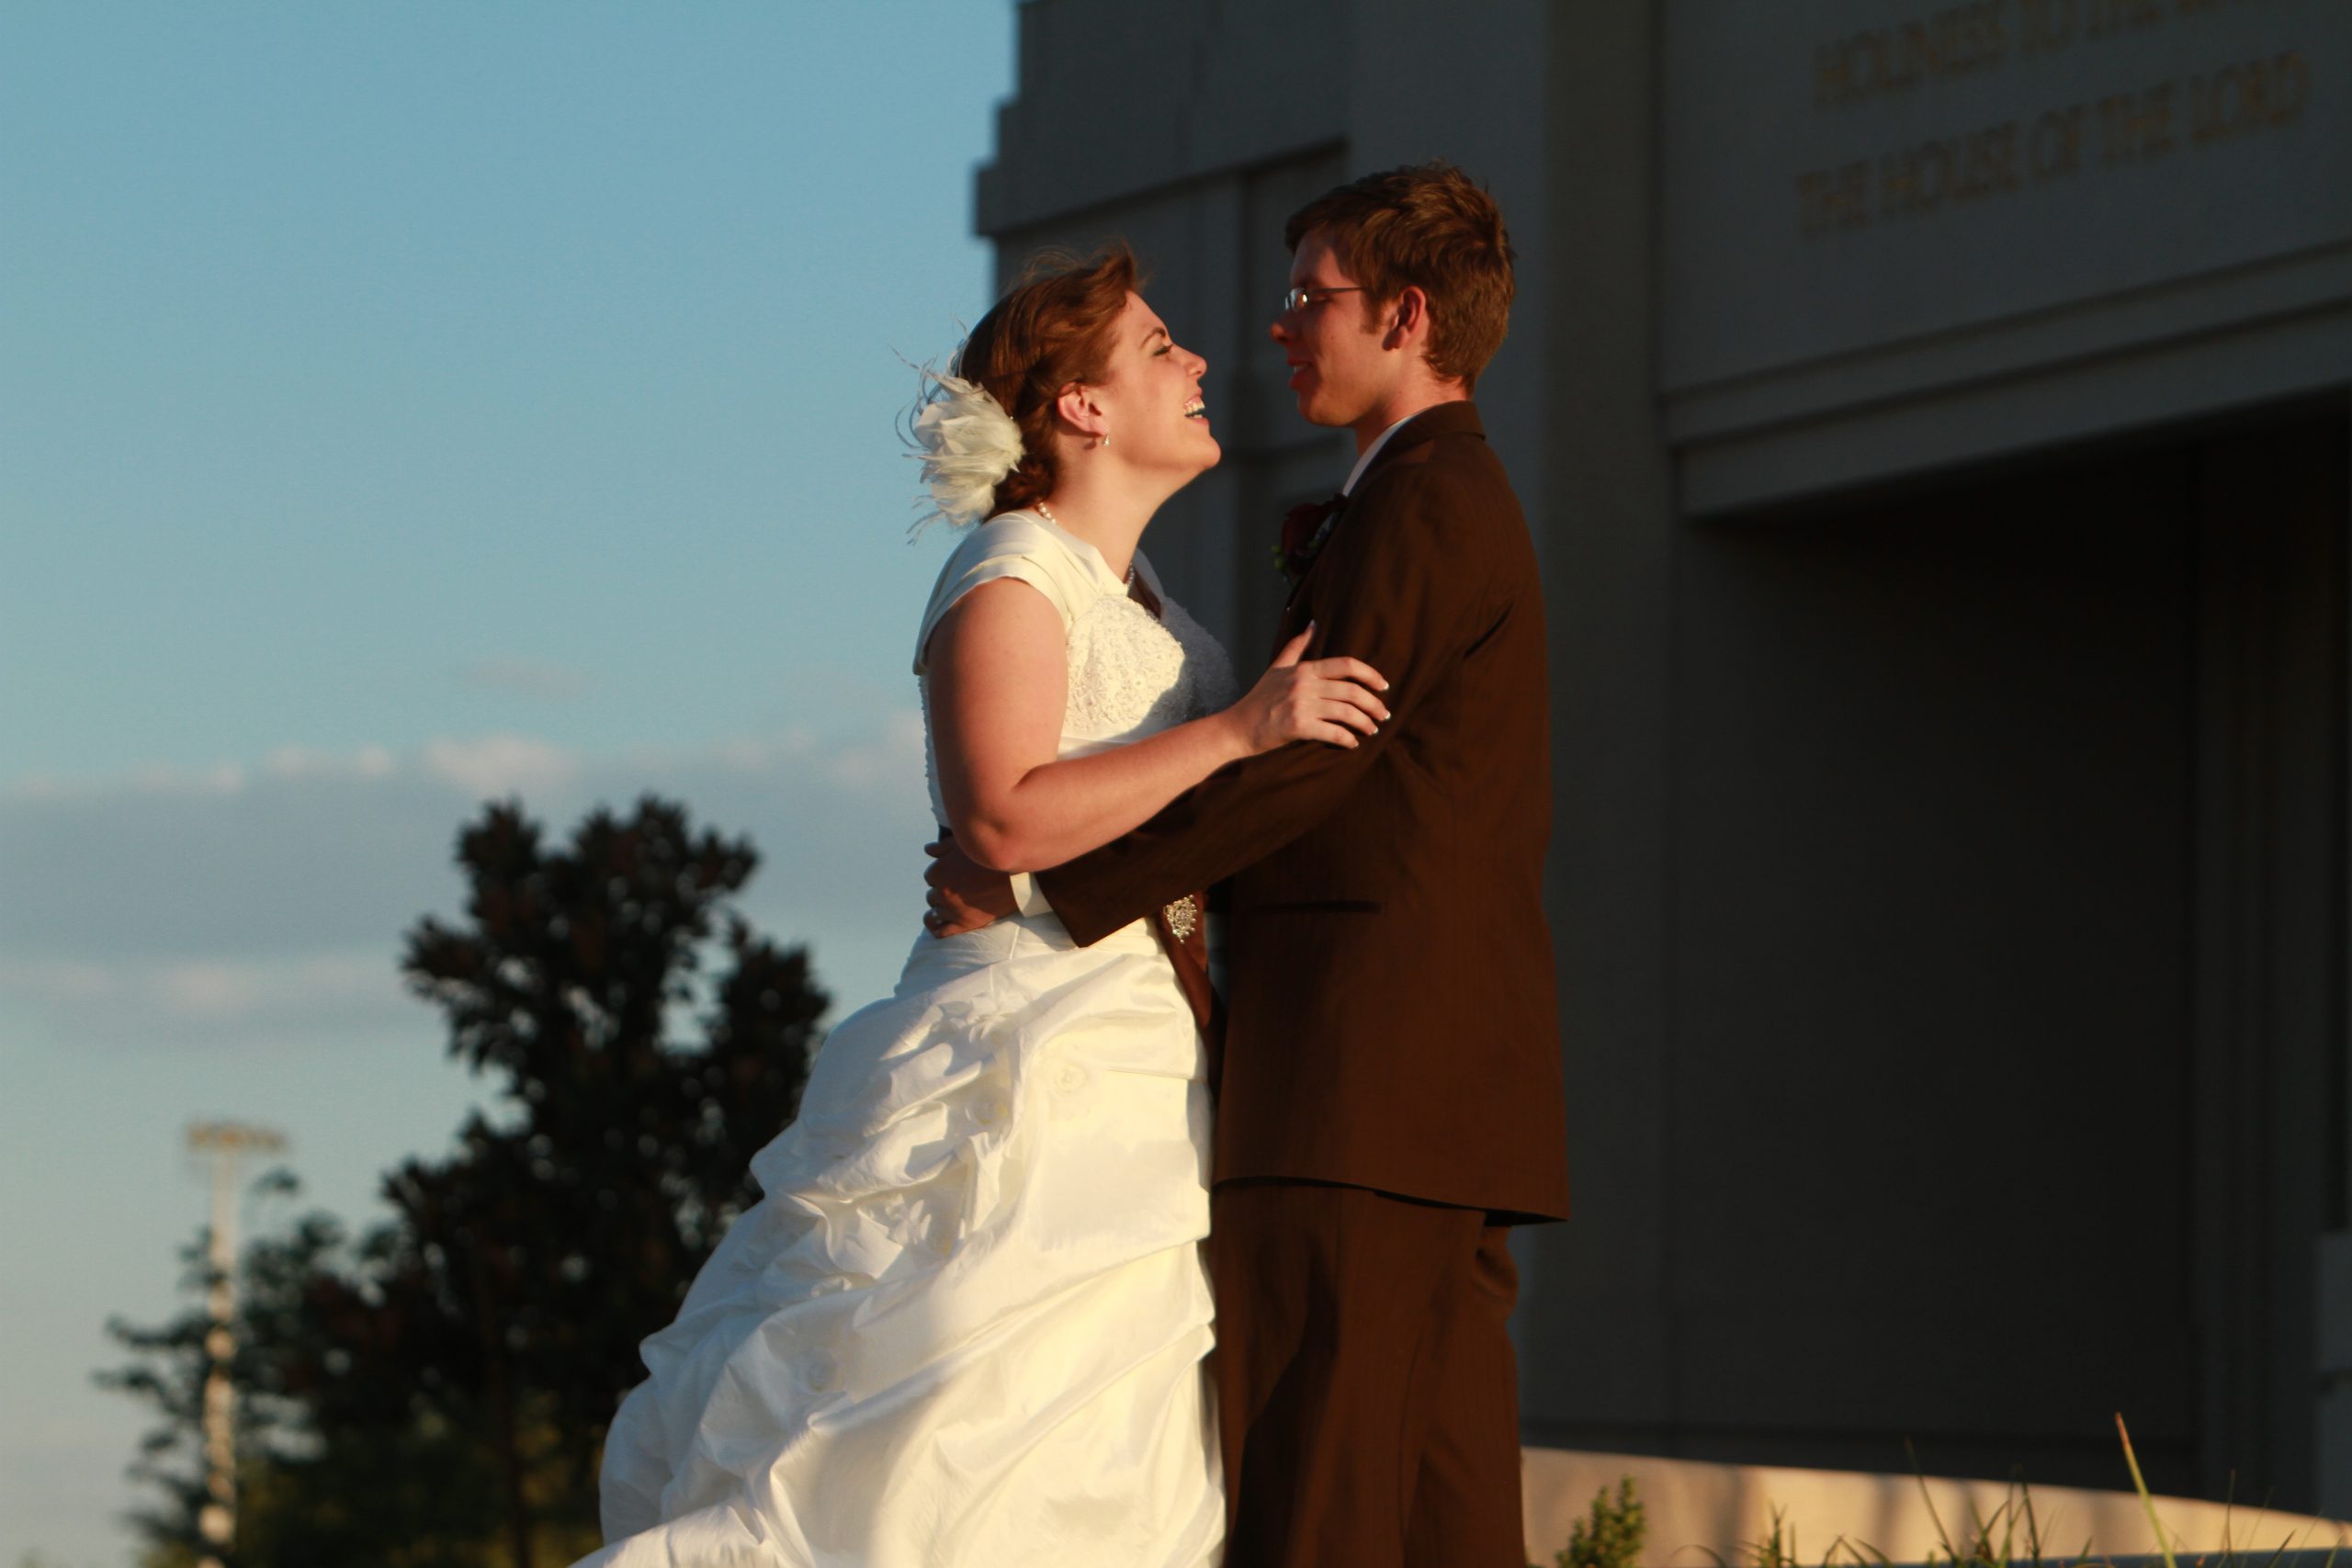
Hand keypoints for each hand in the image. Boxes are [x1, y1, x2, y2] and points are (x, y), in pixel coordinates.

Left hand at [923, 831, 1016, 936]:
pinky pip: (941, 931)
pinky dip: (937, 928)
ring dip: (943, 909)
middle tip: (958, 890)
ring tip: (954, 905)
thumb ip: (942, 847)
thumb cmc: (992, 858)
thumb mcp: (966, 844)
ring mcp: (953, 909)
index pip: (930, 877)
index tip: (953, 875)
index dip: (941, 875)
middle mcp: (943, 891)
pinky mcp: (965, 923)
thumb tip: (928, 850)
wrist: (1017, 877)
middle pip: (932, 895)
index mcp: (939, 871)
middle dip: (942, 892)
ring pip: (936, 912)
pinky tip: (939, 924)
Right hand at [1222, 624, 1389, 753]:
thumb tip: (1314, 622)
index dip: (1370, 675)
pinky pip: (1333, 732)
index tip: (1384, 686)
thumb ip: (1296, 646)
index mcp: (1303, 669)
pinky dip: (1347, 739)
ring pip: (1346, 712)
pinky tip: (1352, 743)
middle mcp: (1303, 684)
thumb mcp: (1277, 667)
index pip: (1346, 665)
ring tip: (1372, 730)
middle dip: (1373, 704)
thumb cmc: (1260, 699)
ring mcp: (1300, 705)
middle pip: (1351, 691)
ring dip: (1365, 723)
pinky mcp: (1297, 726)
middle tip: (1383, 715)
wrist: (1237, 727)